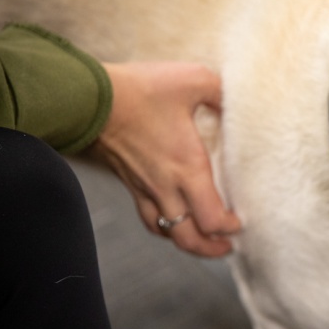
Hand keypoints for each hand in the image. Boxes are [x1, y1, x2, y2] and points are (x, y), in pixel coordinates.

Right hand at [91, 61, 240, 256]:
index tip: (240, 222)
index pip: (212, 219)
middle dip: (212, 249)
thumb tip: (237, 103)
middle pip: (190, 238)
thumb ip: (221, 92)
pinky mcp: (130, 185)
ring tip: (206, 241)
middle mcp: (167, 186)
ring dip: (189, 243)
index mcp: (188, 167)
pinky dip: (164, 229)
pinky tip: (174, 223)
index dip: (229, 228)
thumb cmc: (141, 89)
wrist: (88, 98)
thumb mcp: (194, 80)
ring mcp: (145, 189)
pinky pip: (148, 219)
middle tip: (228, 246)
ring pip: (167, 234)